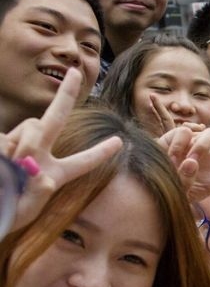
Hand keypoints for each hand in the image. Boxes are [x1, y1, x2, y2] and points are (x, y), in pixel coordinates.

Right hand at [0, 67, 122, 232]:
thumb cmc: (6, 214)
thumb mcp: (28, 210)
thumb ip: (39, 192)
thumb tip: (40, 172)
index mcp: (54, 174)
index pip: (82, 162)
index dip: (100, 152)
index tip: (120, 142)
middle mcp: (38, 155)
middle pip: (56, 118)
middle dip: (66, 94)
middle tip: (76, 72)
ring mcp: (16, 146)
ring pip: (32, 127)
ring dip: (26, 145)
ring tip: (12, 170)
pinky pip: (6, 139)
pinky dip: (7, 152)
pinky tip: (2, 166)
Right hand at [159, 126, 209, 200]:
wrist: (143, 173)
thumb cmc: (162, 189)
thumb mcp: (178, 196)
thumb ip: (187, 183)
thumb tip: (192, 162)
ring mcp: (202, 148)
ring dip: (200, 144)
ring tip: (183, 157)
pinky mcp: (188, 135)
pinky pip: (190, 131)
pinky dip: (179, 140)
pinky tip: (170, 147)